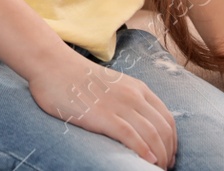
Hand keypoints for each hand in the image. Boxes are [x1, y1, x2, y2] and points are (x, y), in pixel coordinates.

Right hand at [28, 48, 177, 166]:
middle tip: (165, 167)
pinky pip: (131, 136)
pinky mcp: (103, 115)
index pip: (167, 118)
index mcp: (137, 88)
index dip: (172, 141)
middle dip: (169, 152)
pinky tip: (147, 161)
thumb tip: (136, 124)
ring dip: (160, 156)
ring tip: (157, 169)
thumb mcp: (112, 85)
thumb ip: (126, 100)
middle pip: (164, 129)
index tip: (168, 155)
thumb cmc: (76, 77)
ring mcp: (119, 105)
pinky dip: (143, 151)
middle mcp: (133, 96)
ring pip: (152, 135)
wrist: (51, 64)